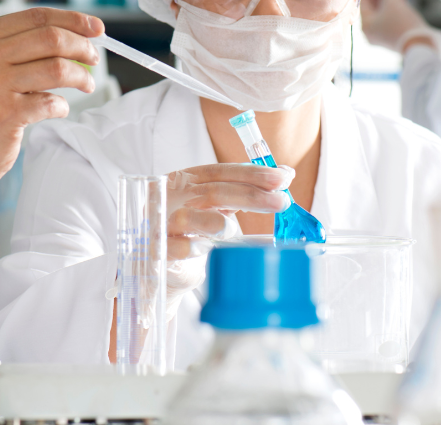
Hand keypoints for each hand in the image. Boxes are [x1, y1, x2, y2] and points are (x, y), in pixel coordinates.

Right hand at [0, 8, 104, 280]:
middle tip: (94, 60)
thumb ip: (22, 51)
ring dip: (80, 77)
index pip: (35, 16)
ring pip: (57, 68)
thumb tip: (76, 37)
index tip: (96, 28)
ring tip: (85, 85)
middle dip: (82, 47)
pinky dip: (62, 106)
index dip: (72, 20)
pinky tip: (57, 110)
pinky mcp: (4, 115)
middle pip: (50, 38)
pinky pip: (51, 102)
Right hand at [161, 163, 293, 318]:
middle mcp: (170, 197)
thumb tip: (285, 174)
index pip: (220, 171)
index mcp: (184, 181)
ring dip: (219, 223)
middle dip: (251, 195)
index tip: (283, 177)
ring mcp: (160, 224)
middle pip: (212, 191)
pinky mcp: (155, 252)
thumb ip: (243, 192)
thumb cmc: (192, 234)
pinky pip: (176, 248)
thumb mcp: (217, 208)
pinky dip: (195, 248)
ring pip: (188, 217)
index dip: (252, 173)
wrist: (159, 269)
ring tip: (237, 231)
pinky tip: (209, 249)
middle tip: (281, 202)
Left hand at [361, 0, 440, 52]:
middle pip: (373, 7)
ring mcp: (380, 35)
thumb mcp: (393, 1)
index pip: (364, 1)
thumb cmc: (402, 23)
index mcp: (365, 25)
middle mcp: (370, 32)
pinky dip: (394, 8)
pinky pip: (389, 19)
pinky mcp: (391, 37)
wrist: (420, 44)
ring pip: (383, 12)